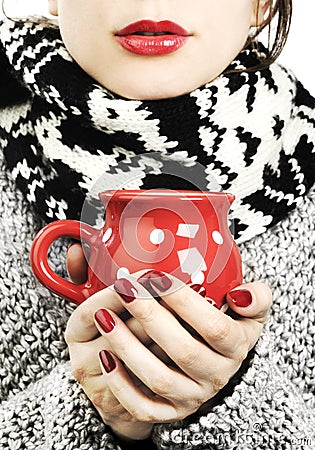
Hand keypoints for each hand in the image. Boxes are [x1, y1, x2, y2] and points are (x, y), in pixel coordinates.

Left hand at [65, 265, 270, 437]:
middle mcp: (216, 376)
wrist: (213, 367)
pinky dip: (122, 385)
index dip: (185, 302)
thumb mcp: (249, 314)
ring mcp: (192, 397)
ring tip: (105, 316)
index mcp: (235, 348)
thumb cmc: (226, 330)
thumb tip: (240, 295)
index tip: (156, 276)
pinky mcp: (170, 412)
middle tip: (125, 288)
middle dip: (150, 316)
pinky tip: (105, 356)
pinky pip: (143, 408)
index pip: (214, 326)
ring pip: (159, 379)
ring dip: (128, 347)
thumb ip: (256, 298)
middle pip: (183, 350)